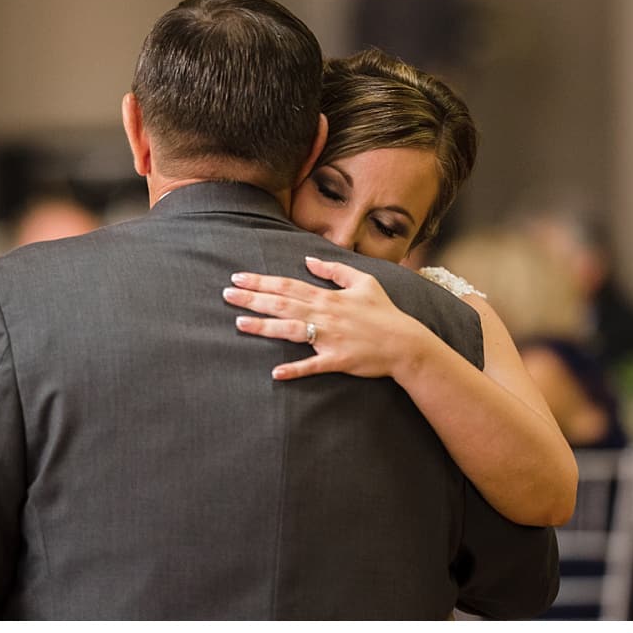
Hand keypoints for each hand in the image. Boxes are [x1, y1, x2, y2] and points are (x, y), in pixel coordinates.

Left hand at [222, 256, 436, 380]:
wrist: (406, 343)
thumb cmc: (384, 313)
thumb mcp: (364, 282)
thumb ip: (335, 270)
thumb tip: (308, 259)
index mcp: (327, 297)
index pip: (287, 286)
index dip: (261, 282)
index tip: (238, 278)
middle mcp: (324, 315)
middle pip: (282, 305)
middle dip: (252, 299)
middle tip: (226, 295)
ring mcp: (329, 338)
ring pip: (291, 331)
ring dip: (264, 327)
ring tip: (239, 323)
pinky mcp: (337, 360)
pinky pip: (313, 366)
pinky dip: (295, 370)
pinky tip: (276, 373)